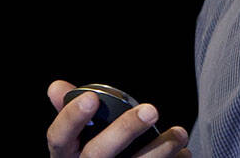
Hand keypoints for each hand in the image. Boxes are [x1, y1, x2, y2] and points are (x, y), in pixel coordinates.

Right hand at [46, 80, 190, 157]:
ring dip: (159, 150)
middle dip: (124, 130)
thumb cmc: (93, 156)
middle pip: (98, 153)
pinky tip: (183, 154)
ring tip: (180, 134)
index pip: (59, 137)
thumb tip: (56, 87)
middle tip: (152, 109)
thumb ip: (72, 114)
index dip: (72, 118)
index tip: (91, 98)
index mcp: (66, 155)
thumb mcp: (76, 140)